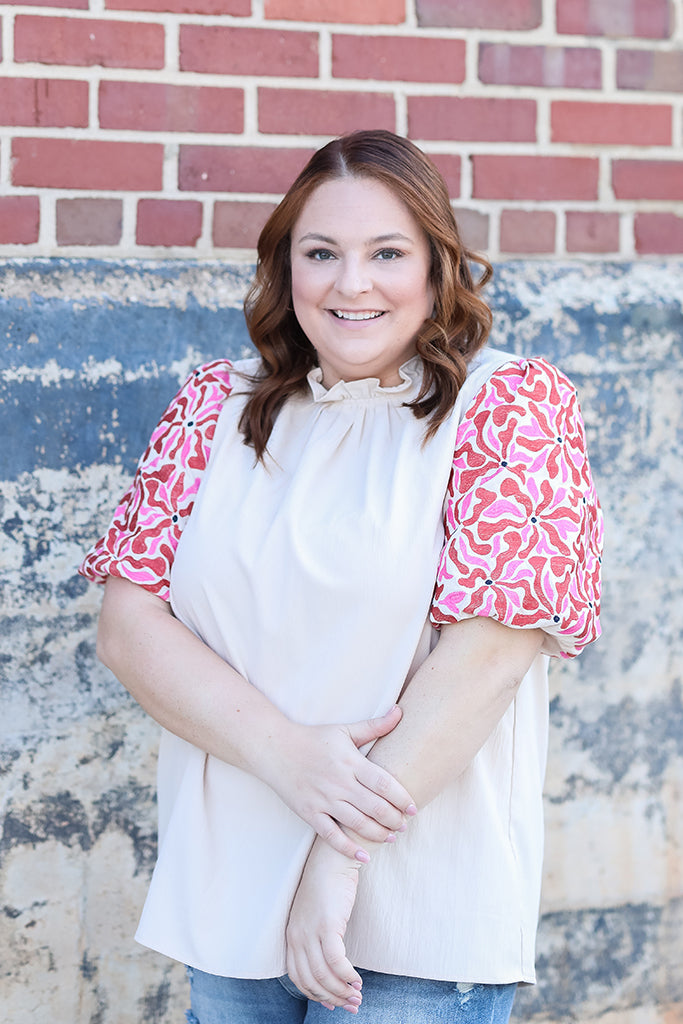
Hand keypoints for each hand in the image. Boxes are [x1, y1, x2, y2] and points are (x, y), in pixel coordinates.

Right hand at [261, 705, 415, 860]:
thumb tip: (400, 711)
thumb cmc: (313, 739)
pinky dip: (348, 848)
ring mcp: (323, 799)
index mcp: (350, 762)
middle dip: (394, 819)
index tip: (414, 808)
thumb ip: (374, 726)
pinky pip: (331, 835)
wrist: (275, 749)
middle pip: (374, 807)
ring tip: (392, 837)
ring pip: (357, 823)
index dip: (402, 798)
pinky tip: (364, 856)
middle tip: (405, 825)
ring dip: (378, 834)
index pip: (383, 783)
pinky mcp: (310, 813)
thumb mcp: (344, 730)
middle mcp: (339, 782)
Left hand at [286, 838, 362, 1012]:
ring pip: (323, 975)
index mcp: (291, 935)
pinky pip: (336, 962)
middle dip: (332, 998)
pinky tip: (357, 981)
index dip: (316, 994)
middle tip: (351, 1006)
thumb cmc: (328, 886)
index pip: (298, 977)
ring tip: (357, 997)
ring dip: (342, 991)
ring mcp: (310, 932)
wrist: (332, 859)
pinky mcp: (327, 926)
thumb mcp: (316, 915)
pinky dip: (347, 976)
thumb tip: (331, 965)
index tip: (332, 1004)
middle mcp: (296, 936)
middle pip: (311, 981)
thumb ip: (317, 938)